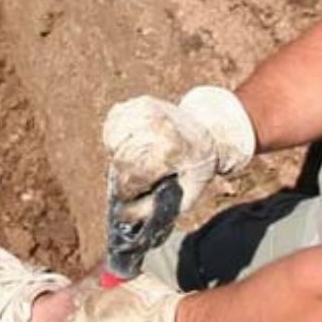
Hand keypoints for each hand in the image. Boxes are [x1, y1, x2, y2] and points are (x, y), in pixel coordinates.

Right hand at [101, 86, 256, 210]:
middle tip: (142, 177)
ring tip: (141, 159)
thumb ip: (153, 210)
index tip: (134, 195)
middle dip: (125, 175)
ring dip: (120, 156)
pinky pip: (112, 127)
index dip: (130, 192)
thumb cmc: (197, 165)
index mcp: (169, 149)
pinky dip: (117, 138)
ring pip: (113, 143)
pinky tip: (135, 143)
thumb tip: (123, 217)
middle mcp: (155, 126)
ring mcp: (144, 111)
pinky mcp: (136, 104)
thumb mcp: (186, 195)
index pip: (131, 178)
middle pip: (120, 161)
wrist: (209, 129)